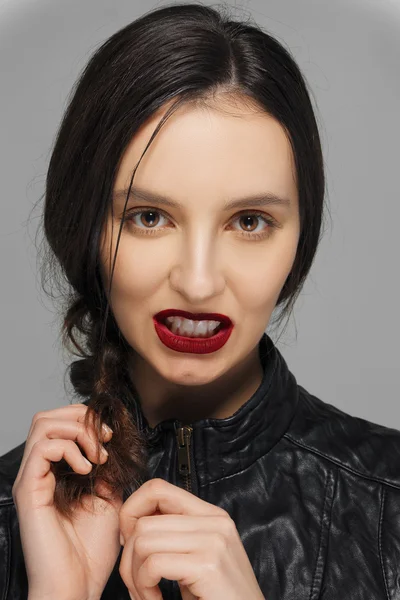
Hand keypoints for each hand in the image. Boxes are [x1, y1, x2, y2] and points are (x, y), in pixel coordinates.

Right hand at [12, 403, 122, 599]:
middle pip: (47, 417)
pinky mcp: (29, 490)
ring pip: (42, 424)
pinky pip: (43, 448)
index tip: (110, 437)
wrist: (77, 586)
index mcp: (55, 473)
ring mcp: (32, 480)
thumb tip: (111, 447)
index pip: (58, 423)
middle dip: (80, 418)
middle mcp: (39, 472)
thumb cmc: (90, 551)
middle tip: (102, 440)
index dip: (86, 420)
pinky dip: (70, 449)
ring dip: (77, 431)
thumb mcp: (109, 499)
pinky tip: (86, 469)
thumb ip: (106, 471)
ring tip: (96, 456)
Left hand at [118, 478, 263, 599]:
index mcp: (211, 515)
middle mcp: (215, 521)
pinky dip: (144, 587)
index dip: (131, 511)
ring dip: (135, 576)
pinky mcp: (208, 565)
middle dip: (129, 558)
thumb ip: (174, 536)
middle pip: (144, 522)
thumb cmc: (218, 598)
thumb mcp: (198, 559)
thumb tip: (131, 523)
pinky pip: (153, 564)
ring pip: (143, 541)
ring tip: (148, 594)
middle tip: (138, 585)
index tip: (129, 543)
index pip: (157, 489)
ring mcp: (214, 541)